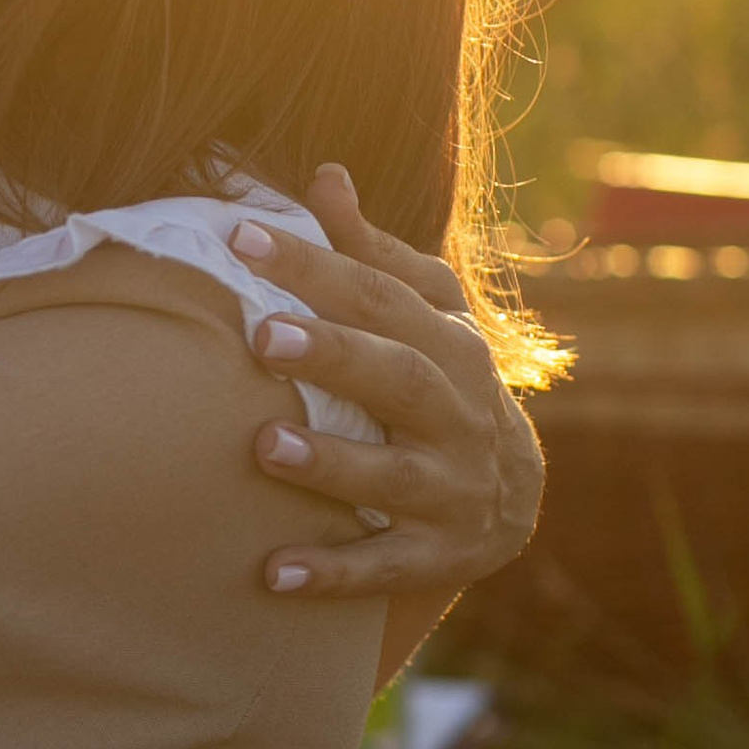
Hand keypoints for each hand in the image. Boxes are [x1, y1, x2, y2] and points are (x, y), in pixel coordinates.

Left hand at [238, 164, 543, 598]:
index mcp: (447, 345)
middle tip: (260, 336)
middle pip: (396, 377)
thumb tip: (323, 174)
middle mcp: (457, 414)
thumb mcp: (423, 315)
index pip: (378, 297)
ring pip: (393, 476)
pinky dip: (331, 572)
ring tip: (265, 445)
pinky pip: (384, 568)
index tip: (242, 236)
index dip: (314, 266)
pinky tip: (272, 573)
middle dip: (331, 354)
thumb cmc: (438, 383)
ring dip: (330, 464)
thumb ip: (371, 254)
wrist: (507, 497)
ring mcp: (451, 489)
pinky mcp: (436, 556)